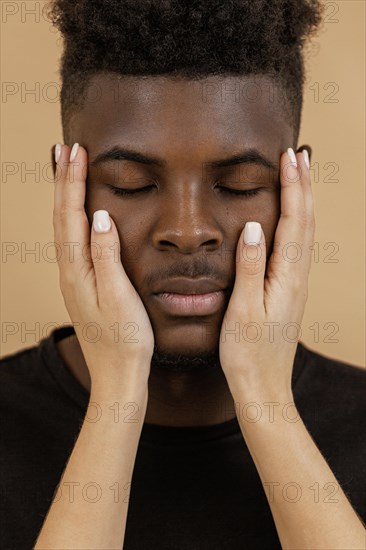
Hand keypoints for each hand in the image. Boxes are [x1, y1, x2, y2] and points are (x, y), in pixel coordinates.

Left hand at [53, 143, 154, 391]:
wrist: (117, 374)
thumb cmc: (124, 339)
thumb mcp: (119, 296)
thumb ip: (107, 255)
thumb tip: (100, 215)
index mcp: (77, 270)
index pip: (71, 216)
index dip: (72, 182)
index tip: (76, 152)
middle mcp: (69, 271)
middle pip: (62, 217)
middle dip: (63, 181)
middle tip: (64, 149)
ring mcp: (74, 278)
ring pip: (64, 228)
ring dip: (65, 196)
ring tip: (66, 172)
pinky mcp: (82, 284)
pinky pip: (72, 241)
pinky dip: (72, 218)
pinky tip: (79, 214)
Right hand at [219, 148, 314, 400]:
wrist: (263, 386)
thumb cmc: (249, 352)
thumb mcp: (243, 310)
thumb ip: (250, 268)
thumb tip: (252, 228)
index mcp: (287, 277)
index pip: (294, 222)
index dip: (293, 187)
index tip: (289, 157)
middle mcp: (297, 277)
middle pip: (305, 222)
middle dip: (303, 186)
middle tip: (299, 154)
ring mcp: (295, 284)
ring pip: (304, 233)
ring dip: (303, 201)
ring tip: (300, 177)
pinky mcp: (288, 291)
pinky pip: (297, 247)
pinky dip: (297, 223)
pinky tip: (290, 219)